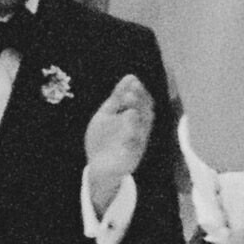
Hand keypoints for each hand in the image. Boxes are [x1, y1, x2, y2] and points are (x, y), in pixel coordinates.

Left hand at [83, 72, 155, 198]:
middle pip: (145, 116)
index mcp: (136, 120)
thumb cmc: (104, 139)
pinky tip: (126, 132)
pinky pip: (132, 150)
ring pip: (141, 132)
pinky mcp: (130, 159)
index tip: (132, 81)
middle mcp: (140, 132)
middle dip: (139, 104)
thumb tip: (130, 76)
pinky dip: (130, 140)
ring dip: (136, 121)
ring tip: (129, 111)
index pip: (144, 103)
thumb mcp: (107, 114)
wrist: (98, 167)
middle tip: (130, 93)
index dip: (140, 92)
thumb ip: (117, 98)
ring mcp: (136, 146)